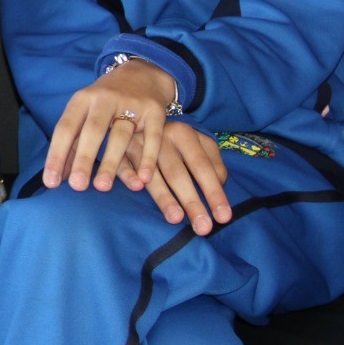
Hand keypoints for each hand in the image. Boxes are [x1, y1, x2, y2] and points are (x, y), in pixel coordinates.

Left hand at [44, 60, 176, 191]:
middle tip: (77, 186)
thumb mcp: (85, 113)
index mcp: (82, 100)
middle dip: (84, 158)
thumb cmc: (105, 102)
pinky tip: (143, 178)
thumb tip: (57, 177)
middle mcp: (105, 99)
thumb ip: (73, 143)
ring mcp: (131, 103)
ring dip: (110, 161)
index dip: (57, 154)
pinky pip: (152, 136)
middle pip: (93, 130)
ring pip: (120, 135)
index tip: (51, 182)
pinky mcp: (154, 110)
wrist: (142, 73)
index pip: (66, 128)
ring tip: (102, 187)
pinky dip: (148, 157)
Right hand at [116, 123, 231, 234]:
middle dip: (192, 202)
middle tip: (203, 228)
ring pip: (152, 173)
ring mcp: (138, 143)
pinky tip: (137, 187)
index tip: (223, 217)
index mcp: (184, 134)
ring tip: (176, 218)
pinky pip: (123, 165)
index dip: (214, 192)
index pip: (202, 166)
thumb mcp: (198, 143)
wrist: (137, 117)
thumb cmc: (175, 140)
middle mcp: (162, 137)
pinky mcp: (120, 150)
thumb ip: (213, 162)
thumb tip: (219, 184)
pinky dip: (129, 175)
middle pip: (178, 173)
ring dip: (163, 196)